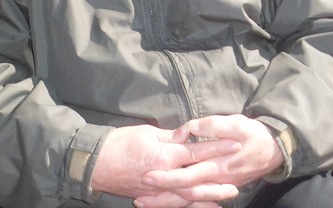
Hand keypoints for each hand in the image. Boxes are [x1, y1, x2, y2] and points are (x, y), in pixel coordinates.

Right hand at [91, 123, 240, 205]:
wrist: (94, 163)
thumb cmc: (119, 143)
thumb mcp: (146, 132)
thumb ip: (170, 136)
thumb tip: (188, 133)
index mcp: (165, 155)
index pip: (197, 151)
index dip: (217, 147)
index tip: (235, 144)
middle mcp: (165, 176)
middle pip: (197, 179)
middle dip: (218, 179)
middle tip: (238, 179)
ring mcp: (158, 190)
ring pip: (188, 197)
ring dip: (208, 196)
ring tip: (227, 195)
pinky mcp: (151, 197)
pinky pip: (174, 203)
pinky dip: (190, 205)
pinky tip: (202, 206)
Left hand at [135, 115, 283, 207]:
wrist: (275, 150)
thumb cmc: (255, 135)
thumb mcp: (237, 123)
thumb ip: (213, 125)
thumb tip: (191, 128)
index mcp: (218, 165)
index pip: (188, 175)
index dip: (167, 176)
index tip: (147, 174)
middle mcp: (216, 180)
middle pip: (183, 193)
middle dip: (160, 196)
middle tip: (137, 195)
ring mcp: (217, 186)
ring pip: (188, 200)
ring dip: (166, 203)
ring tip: (143, 202)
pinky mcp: (218, 187)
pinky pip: (196, 200)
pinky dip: (179, 203)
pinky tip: (165, 203)